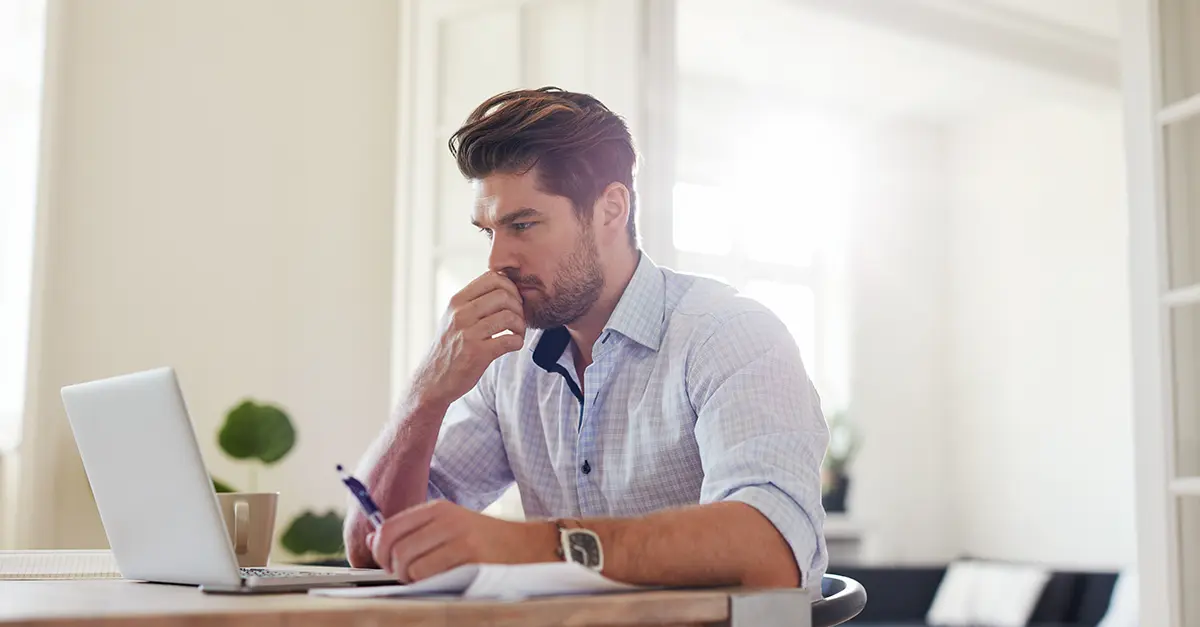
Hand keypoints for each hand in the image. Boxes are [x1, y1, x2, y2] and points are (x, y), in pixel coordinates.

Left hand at [369, 500, 556, 582]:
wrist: (526, 546)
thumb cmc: (483, 541)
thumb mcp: (448, 526)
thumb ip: (412, 532)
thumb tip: (373, 540)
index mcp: (437, 509)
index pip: (388, 528)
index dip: (379, 551)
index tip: (387, 562)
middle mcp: (445, 519)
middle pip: (394, 549)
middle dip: (393, 569)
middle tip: (407, 576)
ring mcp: (458, 538)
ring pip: (408, 565)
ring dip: (410, 580)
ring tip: (426, 579)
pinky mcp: (469, 557)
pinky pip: (428, 576)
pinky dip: (426, 584)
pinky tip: (440, 581)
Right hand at [411, 272, 525, 408]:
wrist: (432, 380)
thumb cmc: (449, 347)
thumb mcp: (453, 317)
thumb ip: (473, 301)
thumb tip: (503, 284)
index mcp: (457, 301)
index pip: (493, 278)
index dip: (510, 287)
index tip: (513, 301)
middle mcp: (461, 314)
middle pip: (504, 295)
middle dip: (519, 307)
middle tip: (518, 319)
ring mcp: (468, 333)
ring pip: (509, 316)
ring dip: (520, 326)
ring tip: (517, 333)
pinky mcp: (477, 353)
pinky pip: (509, 340)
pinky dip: (518, 342)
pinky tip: (513, 345)